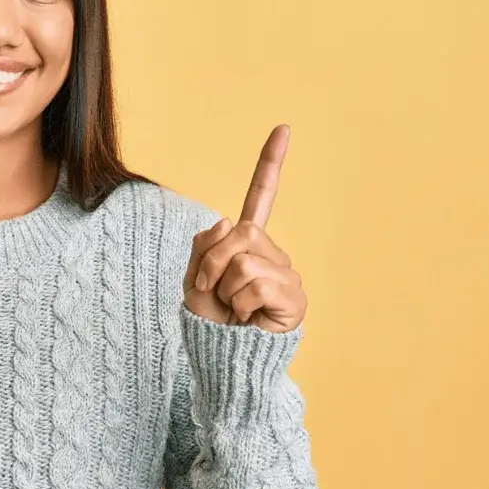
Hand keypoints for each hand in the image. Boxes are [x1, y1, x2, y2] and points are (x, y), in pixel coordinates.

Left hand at [182, 124, 307, 332]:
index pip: (261, 196)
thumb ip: (204, 245)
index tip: (283, 128)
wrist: (221, 360)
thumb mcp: (194, 277)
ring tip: (231, 310)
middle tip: (213, 291)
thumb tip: (231, 223)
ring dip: (223, 287)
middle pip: (239, 232)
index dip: (271, 163)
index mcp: (249, 243)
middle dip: (212, 261)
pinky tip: (247, 318)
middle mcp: (273, 253)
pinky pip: (254, 283)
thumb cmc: (210, 322)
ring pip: (243, 260)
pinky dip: (238, 303)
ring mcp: (287, 275)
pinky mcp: (295, 299)